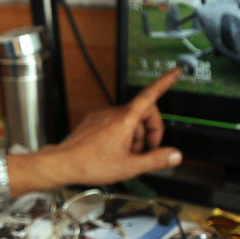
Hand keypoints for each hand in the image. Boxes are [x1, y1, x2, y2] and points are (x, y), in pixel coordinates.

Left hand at [42, 67, 182, 185]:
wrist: (63, 163)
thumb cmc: (91, 164)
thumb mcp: (130, 166)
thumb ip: (155, 160)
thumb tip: (175, 155)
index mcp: (125, 119)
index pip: (150, 95)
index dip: (165, 82)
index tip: (175, 71)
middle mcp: (113, 112)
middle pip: (143, 112)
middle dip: (151, 130)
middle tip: (149, 150)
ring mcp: (102, 115)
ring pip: (129, 120)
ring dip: (136, 136)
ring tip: (129, 155)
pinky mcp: (94, 121)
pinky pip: (115, 122)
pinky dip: (123, 134)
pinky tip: (116, 151)